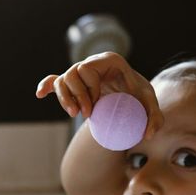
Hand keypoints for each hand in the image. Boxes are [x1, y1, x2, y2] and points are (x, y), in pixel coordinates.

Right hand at [35, 51, 162, 139]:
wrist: (130, 100)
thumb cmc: (140, 98)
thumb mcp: (151, 106)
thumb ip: (155, 118)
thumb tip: (147, 134)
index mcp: (110, 60)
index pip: (90, 67)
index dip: (89, 86)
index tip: (96, 104)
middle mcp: (93, 63)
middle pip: (73, 72)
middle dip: (77, 94)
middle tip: (86, 114)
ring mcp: (81, 73)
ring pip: (63, 79)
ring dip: (64, 97)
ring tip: (75, 115)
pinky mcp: (72, 83)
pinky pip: (54, 81)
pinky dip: (46, 86)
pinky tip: (40, 94)